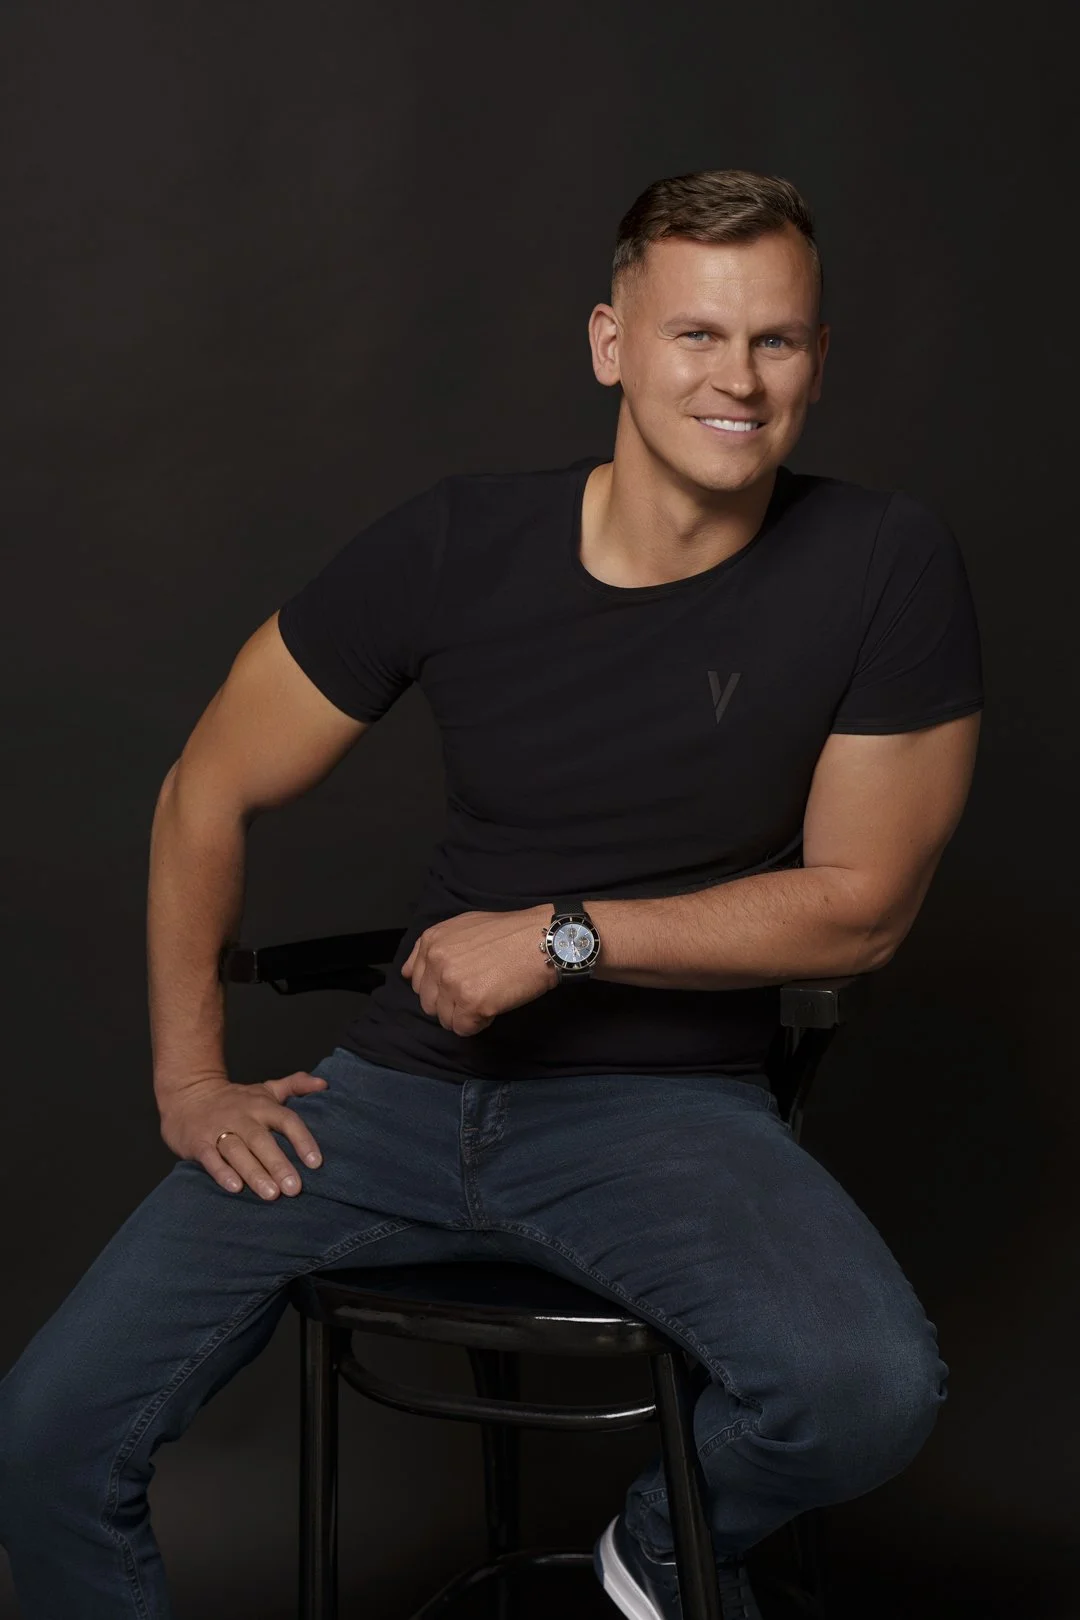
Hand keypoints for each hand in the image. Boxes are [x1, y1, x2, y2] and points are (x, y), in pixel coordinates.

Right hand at [159, 1072, 328, 1199]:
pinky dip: (222, 1172)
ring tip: (271, 1195)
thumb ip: (295, 1085)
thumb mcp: (265, 1089)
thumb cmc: (235, 1100)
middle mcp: (242, 1116)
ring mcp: (219, 1128)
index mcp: (262, 1105)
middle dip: (279, 1164)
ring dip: (254, 1173)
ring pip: (237, 1151)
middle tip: (294, 1188)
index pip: (287, 1120)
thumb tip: (324, 1084)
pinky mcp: (198, 1142)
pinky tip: (235, 1188)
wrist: (188, 1094)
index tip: (316, 1163)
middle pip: (262, 1140)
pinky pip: (210, 1158)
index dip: (302, 1140)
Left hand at [401, 904, 554, 1034]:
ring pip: (446, 1020)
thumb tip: (407, 974)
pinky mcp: (472, 1003)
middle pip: (429, 1004)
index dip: (442, 987)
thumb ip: (433, 947)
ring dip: (466, 1015)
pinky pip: (464, 1029)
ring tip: (489, 995)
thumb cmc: (510, 933)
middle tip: (479, 989)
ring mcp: (452, 983)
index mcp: (432, 941)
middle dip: (452, 1003)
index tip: (463, 982)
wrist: (543, 939)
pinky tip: (496, 1003)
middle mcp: (437, 961)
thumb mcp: (464, 926)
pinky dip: (480, 1023)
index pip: (417, 982)